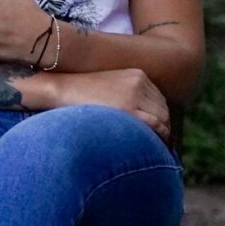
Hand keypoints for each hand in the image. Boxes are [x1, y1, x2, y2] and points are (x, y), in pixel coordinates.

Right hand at [55, 68, 170, 141]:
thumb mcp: (109, 90)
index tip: (159, 135)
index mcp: (137, 75)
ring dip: (163, 135)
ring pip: (163, 119)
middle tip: (161, 147)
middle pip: (163, 110)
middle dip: (164, 129)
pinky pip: (156, 125)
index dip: (161, 120)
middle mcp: (139, 82)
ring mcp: (134, 93)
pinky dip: (161, 137)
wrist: (60, 89)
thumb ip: (127, 98)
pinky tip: (157, 148)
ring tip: (158, 151)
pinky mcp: (127, 107)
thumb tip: (142, 120)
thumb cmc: (80, 95)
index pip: (160, 102)